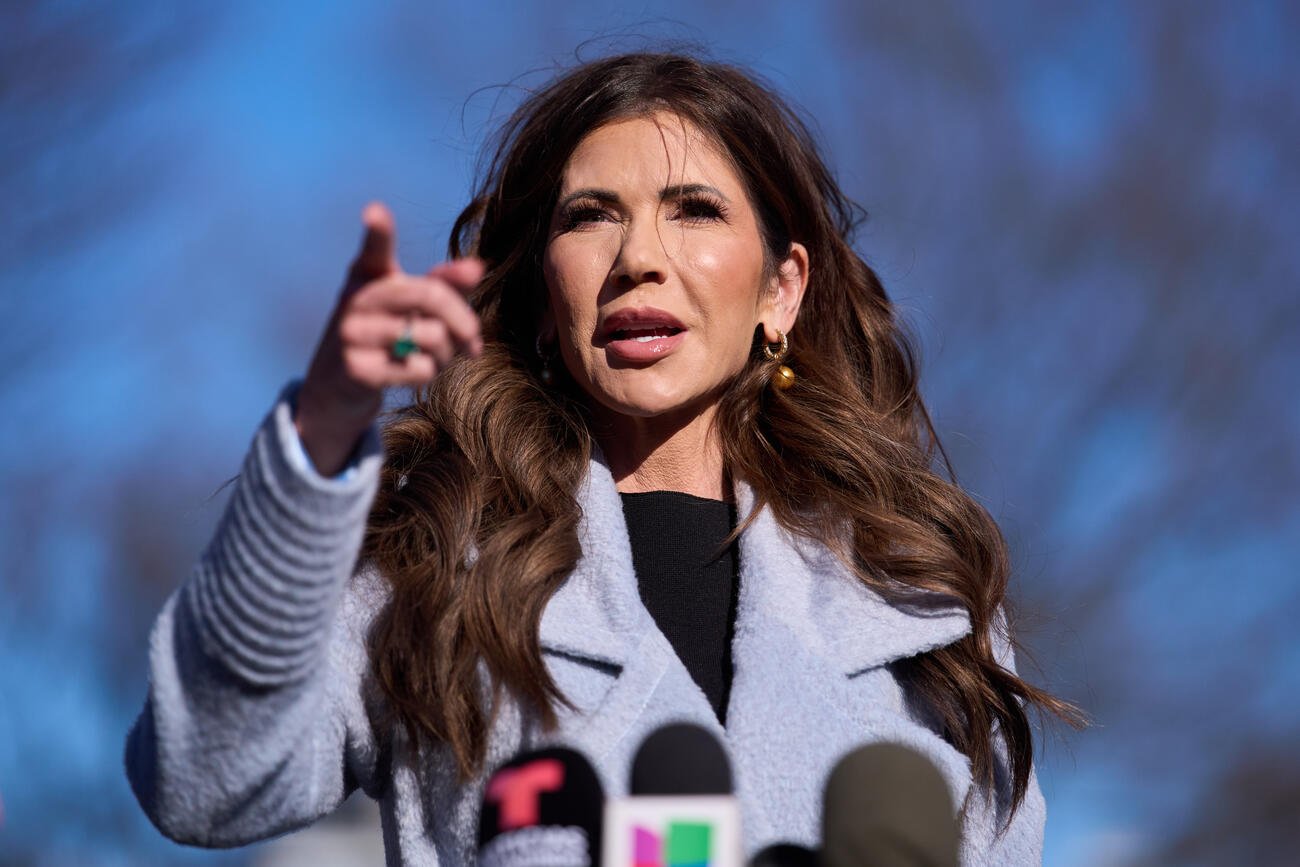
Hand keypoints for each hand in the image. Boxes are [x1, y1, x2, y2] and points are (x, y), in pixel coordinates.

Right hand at [295, 202, 484, 475]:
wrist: (338, 389)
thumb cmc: (386, 338)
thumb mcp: (411, 308)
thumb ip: (445, 286)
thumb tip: (477, 267)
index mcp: (368, 275)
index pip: (374, 249)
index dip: (378, 230)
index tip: (375, 212)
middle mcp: (355, 299)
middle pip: (430, 295)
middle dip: (464, 320)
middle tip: (474, 339)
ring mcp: (351, 334)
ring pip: (432, 335)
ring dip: (447, 353)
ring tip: (435, 357)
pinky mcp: (356, 370)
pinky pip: (420, 368)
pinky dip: (428, 373)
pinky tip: (411, 373)